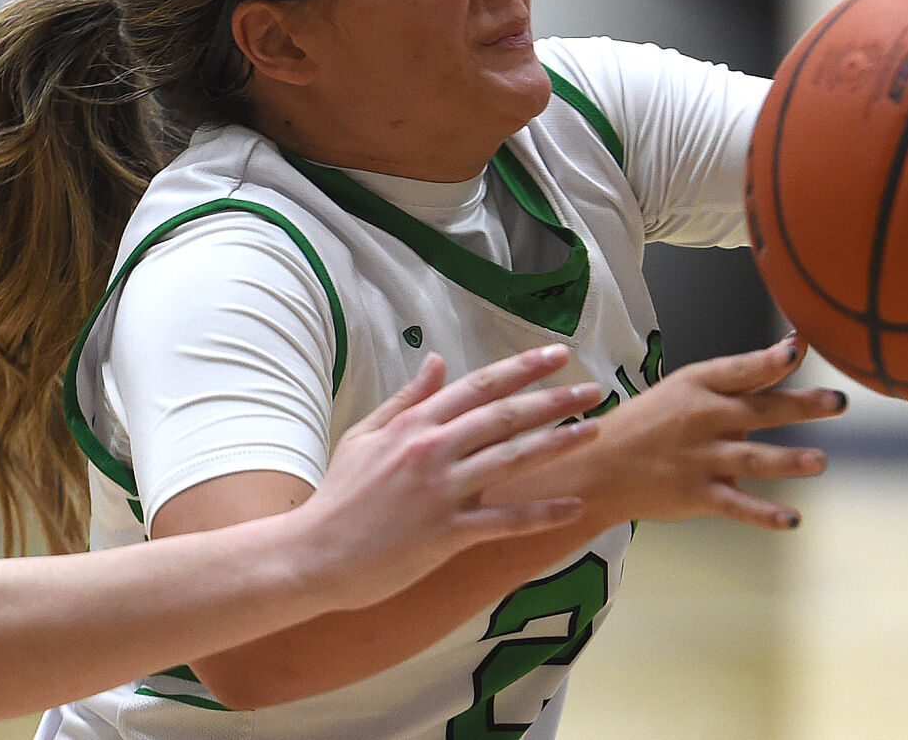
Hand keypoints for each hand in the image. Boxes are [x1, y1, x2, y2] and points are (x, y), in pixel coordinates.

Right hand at [292, 345, 601, 609]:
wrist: (312, 554)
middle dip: (555, 400)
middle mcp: (433, 449)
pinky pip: (503, 521)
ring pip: (512, 458)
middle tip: (594, 389)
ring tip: (595, 430)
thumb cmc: (340, 495)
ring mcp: (441, 491)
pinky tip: (574, 506)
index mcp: (416, 423)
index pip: (480, 385)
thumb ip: (407, 398)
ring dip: (558, 443)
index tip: (558, 355)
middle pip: (505, 415)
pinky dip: (542, 513)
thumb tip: (438, 361)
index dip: (523, 368)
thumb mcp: (366, 435)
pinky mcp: (445, 533)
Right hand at [570, 335, 843, 530]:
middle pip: (759, 411)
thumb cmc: (653, 420)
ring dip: (787, 460)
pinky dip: (764, 514)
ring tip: (821, 461)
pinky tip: (792, 519)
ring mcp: (700, 459)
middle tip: (838, 402)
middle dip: (800, 406)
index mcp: (698, 385)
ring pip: (751, 459)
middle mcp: (702, 419)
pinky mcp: (697, 494)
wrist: (602, 466)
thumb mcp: (689, 387)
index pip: (740, 370)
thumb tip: (792, 350)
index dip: (769, 361)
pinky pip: (736, 505)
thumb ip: (743, 374)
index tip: (798, 351)